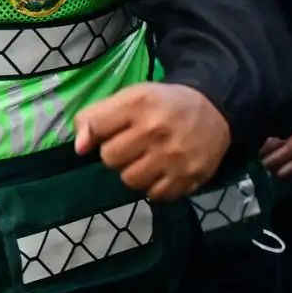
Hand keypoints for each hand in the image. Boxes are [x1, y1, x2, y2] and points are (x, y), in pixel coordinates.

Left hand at [74, 83, 230, 199]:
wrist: (213, 110)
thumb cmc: (162, 104)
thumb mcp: (129, 97)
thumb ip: (97, 117)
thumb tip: (79, 149)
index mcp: (138, 104)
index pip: (95, 127)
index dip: (96, 133)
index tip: (108, 132)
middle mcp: (156, 130)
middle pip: (110, 158)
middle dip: (116, 153)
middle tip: (132, 145)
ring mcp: (174, 157)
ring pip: (130, 180)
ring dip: (133, 172)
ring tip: (146, 159)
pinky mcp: (189, 177)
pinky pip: (155, 195)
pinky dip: (154, 186)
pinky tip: (162, 171)